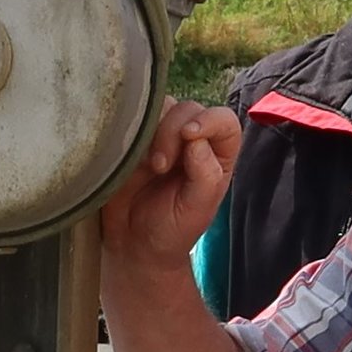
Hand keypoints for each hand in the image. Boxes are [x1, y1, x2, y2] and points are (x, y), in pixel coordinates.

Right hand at [96, 102, 241, 271]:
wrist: (133, 244)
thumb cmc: (172, 230)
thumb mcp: (196, 210)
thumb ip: (204, 175)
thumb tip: (196, 140)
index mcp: (217, 153)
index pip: (224, 120)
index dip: (209, 120)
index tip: (189, 135)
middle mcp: (192, 139)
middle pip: (188, 109)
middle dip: (172, 131)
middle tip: (160, 167)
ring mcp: (161, 136)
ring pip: (159, 107)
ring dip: (151, 130)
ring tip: (146, 166)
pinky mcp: (133, 138)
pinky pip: (131, 118)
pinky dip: (129, 128)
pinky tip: (127, 155)